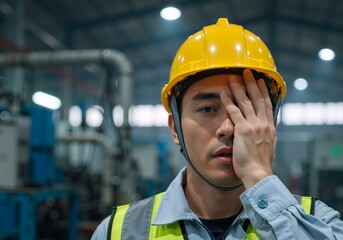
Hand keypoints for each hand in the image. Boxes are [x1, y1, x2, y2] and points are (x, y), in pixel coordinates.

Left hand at [220, 69, 275, 188]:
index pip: (267, 105)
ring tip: (233, 78)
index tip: (261, 81)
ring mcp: (253, 126)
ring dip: (239, 88)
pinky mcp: (242, 130)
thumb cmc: (261, 163)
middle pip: (257, 99)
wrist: (258, 172)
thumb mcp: (269, 147)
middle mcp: (263, 124)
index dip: (264, 91)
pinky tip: (223, 93)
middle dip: (252, 84)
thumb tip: (268, 131)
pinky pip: (234, 112)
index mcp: (270, 127)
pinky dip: (228, 101)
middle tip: (247, 72)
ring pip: (245, 102)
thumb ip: (267, 136)